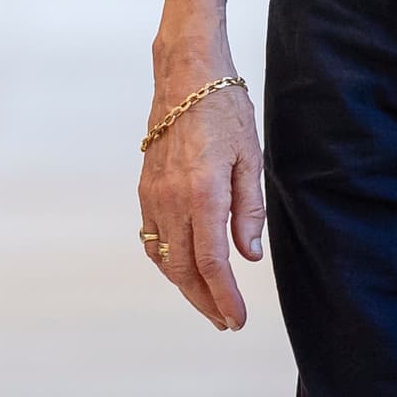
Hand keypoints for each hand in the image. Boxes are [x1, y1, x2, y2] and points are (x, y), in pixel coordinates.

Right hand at [134, 67, 266, 331]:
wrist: (184, 76)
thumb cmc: (224, 110)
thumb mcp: (251, 158)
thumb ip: (249, 210)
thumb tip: (249, 255)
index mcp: (203, 194)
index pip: (212, 263)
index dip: (224, 297)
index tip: (236, 319)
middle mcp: (172, 200)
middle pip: (184, 269)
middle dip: (205, 301)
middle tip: (225, 321)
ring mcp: (153, 196)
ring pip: (164, 258)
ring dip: (185, 286)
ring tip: (208, 302)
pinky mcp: (145, 190)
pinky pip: (152, 238)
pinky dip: (167, 262)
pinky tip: (183, 268)